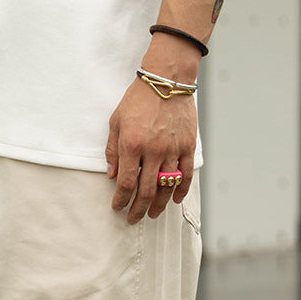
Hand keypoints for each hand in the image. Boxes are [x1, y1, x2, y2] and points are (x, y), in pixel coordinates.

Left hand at [106, 76, 196, 223]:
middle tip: (133, 219)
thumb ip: (113, 151)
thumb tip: (112, 176)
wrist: (167, 80)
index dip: (121, 199)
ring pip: (166, 187)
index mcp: (132, 145)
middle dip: (138, 209)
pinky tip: (175, 200)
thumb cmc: (138, 99)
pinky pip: (186, 174)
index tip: (117, 207)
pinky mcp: (188, 146)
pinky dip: (181, 190)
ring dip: (158, 205)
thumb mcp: (116, 122)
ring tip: (152, 214)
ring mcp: (172, 149)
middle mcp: (153, 151)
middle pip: (145, 191)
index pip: (126, 183)